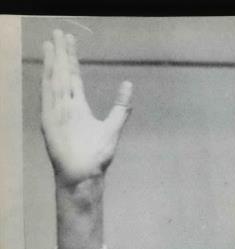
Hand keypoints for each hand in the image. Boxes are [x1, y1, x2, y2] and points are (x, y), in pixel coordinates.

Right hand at [41, 30, 132, 186]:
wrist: (85, 174)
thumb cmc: (97, 155)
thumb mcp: (113, 126)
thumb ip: (121, 106)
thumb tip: (128, 84)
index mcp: (78, 106)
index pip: (74, 76)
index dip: (72, 58)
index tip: (70, 41)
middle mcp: (65, 106)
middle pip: (63, 74)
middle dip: (62, 54)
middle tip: (59, 32)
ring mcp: (57, 112)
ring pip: (54, 82)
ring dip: (53, 64)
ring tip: (52, 44)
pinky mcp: (51, 122)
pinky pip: (49, 99)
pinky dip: (48, 84)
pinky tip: (49, 69)